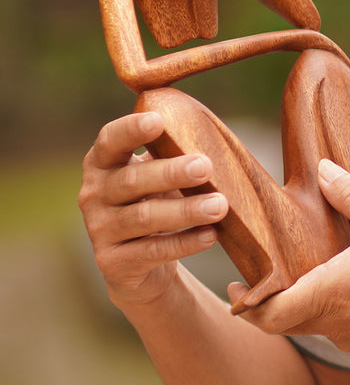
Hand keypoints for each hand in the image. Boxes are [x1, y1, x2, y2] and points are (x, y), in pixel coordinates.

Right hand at [78, 112, 228, 309]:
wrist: (143, 262)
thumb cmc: (157, 200)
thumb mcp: (160, 173)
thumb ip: (173, 151)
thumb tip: (209, 132)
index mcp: (103, 163)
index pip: (111, 141)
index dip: (131, 130)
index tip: (157, 121)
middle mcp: (94, 194)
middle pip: (132, 180)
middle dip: (171, 172)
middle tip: (205, 167)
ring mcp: (100, 230)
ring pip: (143, 217)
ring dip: (185, 210)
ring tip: (220, 205)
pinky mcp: (113, 263)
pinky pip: (152, 251)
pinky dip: (184, 242)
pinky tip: (211, 235)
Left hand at [232, 160, 349, 353]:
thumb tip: (321, 170)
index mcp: (328, 293)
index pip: (268, 315)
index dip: (247, 303)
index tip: (237, 283)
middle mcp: (332, 323)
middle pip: (281, 323)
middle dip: (267, 301)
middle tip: (263, 272)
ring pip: (308, 323)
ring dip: (299, 301)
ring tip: (306, 267)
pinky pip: (333, 325)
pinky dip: (326, 307)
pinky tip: (344, 279)